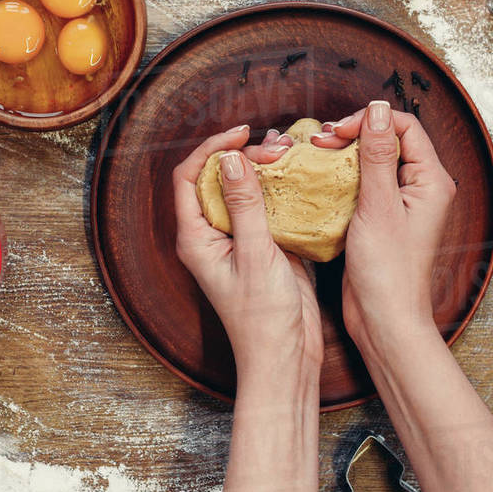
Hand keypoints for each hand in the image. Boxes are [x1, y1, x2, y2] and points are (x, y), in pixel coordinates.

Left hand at [172, 125, 322, 389]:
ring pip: (246, 189)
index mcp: (196, 237)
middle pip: (219, 178)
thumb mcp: (255, 256)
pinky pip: (269, 207)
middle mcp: (213, 235)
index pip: (189, 178)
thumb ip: (244, 206)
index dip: (210, 149)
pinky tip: (303, 176)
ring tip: (291, 153)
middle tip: (277, 148)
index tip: (241, 134)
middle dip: (246, 156)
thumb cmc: (262, 318)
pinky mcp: (266, 245)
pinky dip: (284, 188)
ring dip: (266, 169)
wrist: (285, 357)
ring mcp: (240, 239)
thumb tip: (230, 160)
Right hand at [311, 101, 455, 355]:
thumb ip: (378, 155)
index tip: (336, 132)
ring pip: (371, 162)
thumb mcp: (379, 206)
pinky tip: (317, 180)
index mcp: (431, 181)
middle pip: (386, 141)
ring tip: (314, 156)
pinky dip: (339, 178)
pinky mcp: (379, 219)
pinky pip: (361, 186)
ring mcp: (399, 204)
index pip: (403, 127)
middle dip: (351, 135)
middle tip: (319, 142)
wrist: (384, 321)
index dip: (369, 121)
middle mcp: (419, 188)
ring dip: (342, 156)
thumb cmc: (388, 271)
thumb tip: (377, 109)